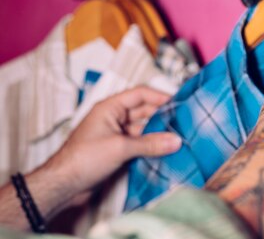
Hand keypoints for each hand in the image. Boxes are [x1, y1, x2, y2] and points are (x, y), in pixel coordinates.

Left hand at [44, 87, 181, 198]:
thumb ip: (150, 144)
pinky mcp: (117, 150)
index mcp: (110, 107)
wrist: (63, 185)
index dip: (160, 96)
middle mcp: (114, 118)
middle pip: (143, 111)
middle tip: (183, 122)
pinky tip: (165, 150)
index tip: (179, 102)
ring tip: (178, 137)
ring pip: (142, 129)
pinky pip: (139, 143)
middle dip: (162, 116)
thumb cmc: (85, 158)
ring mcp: (115, 134)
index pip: (140, 94)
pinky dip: (151, 146)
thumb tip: (177, 141)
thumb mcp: (121, 148)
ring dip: (158, 133)